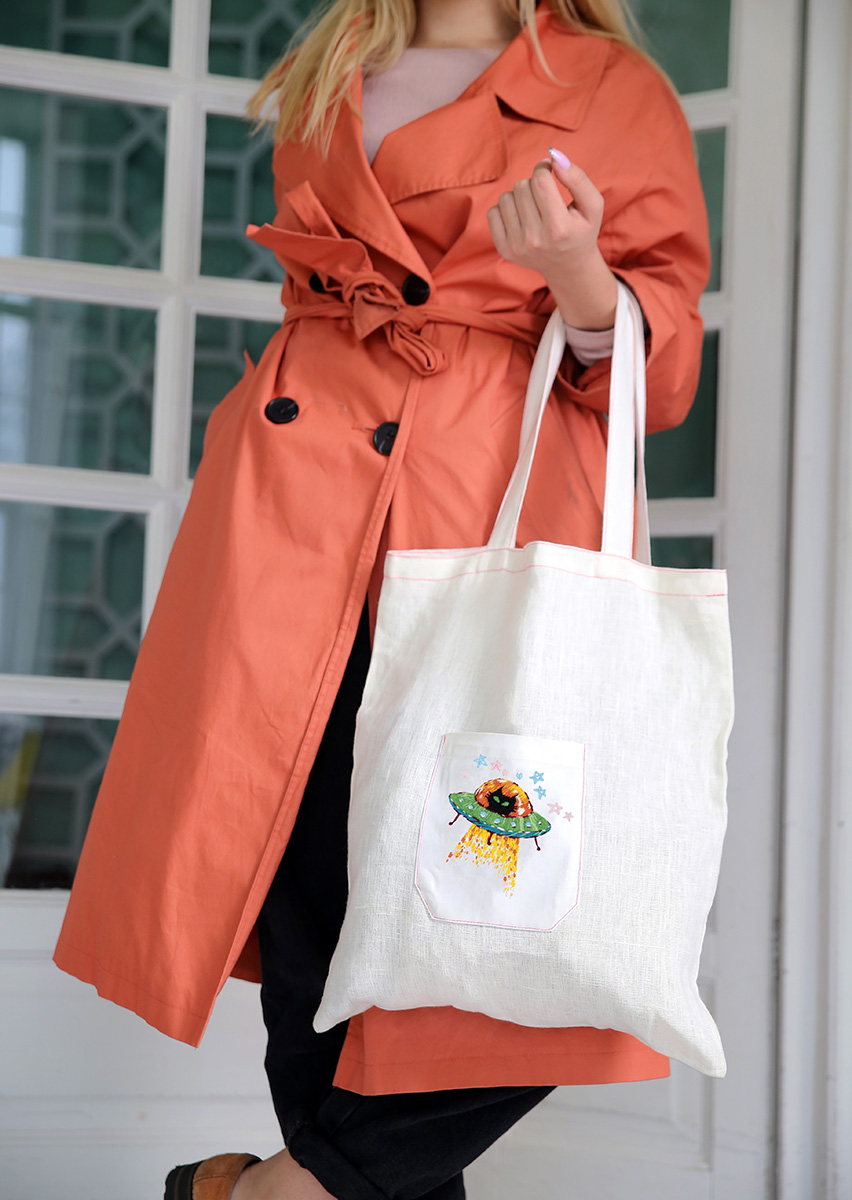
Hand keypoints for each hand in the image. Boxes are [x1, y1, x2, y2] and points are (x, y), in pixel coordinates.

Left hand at [487, 151, 617, 330]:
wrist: (568, 266)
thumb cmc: (581, 230)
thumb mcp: (592, 205)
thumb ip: (577, 178)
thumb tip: (553, 156)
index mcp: (559, 228)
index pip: (540, 180)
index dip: (544, 168)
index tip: (550, 172)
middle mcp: (535, 240)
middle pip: (522, 186)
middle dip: (533, 183)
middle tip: (545, 197)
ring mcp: (517, 247)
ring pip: (506, 197)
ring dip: (520, 196)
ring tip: (534, 209)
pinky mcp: (504, 250)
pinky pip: (492, 212)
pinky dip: (506, 210)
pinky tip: (522, 219)